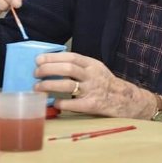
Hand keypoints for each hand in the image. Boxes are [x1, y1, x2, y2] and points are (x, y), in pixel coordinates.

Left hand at [33, 52, 152, 118]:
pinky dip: (58, 103)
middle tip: (36, 74)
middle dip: (48, 70)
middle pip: (67, 69)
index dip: (53, 58)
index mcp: (92, 64)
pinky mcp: (91, 105)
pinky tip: (53, 102)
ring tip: (37, 87)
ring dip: (48, 85)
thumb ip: (79, 67)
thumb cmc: (105, 84)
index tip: (38, 60)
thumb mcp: (95, 69)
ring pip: (66, 85)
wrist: (125, 100)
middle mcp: (92, 76)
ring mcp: (92, 90)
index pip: (71, 57)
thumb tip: (51, 65)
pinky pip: (70, 104)